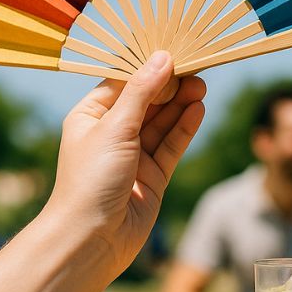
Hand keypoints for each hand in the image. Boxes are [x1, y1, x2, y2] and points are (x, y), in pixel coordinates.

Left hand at [46, 51, 205, 279]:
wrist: (91, 240)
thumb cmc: (90, 180)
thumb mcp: (114, 128)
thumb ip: (141, 92)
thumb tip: (163, 57)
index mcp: (90, 117)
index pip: (122, 82)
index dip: (148, 67)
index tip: (173, 51)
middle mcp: (111, 134)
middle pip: (146, 101)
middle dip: (170, 85)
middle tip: (196, 68)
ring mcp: (133, 156)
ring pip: (162, 122)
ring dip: (180, 104)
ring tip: (202, 85)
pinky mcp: (152, 176)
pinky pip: (171, 146)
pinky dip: (184, 128)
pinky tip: (198, 110)